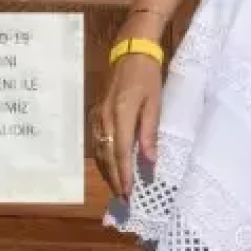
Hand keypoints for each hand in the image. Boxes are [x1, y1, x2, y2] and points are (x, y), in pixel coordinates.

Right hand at [93, 53, 162, 199]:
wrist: (130, 52)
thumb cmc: (148, 77)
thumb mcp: (155, 103)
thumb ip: (150, 133)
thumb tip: (150, 160)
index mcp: (121, 115)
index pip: (120, 152)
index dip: (124, 174)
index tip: (128, 193)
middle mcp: (105, 118)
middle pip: (107, 155)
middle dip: (114, 179)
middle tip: (122, 198)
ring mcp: (98, 115)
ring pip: (99, 151)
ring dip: (106, 171)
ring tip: (116, 188)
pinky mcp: (96, 113)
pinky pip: (96, 141)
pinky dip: (102, 158)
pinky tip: (107, 166)